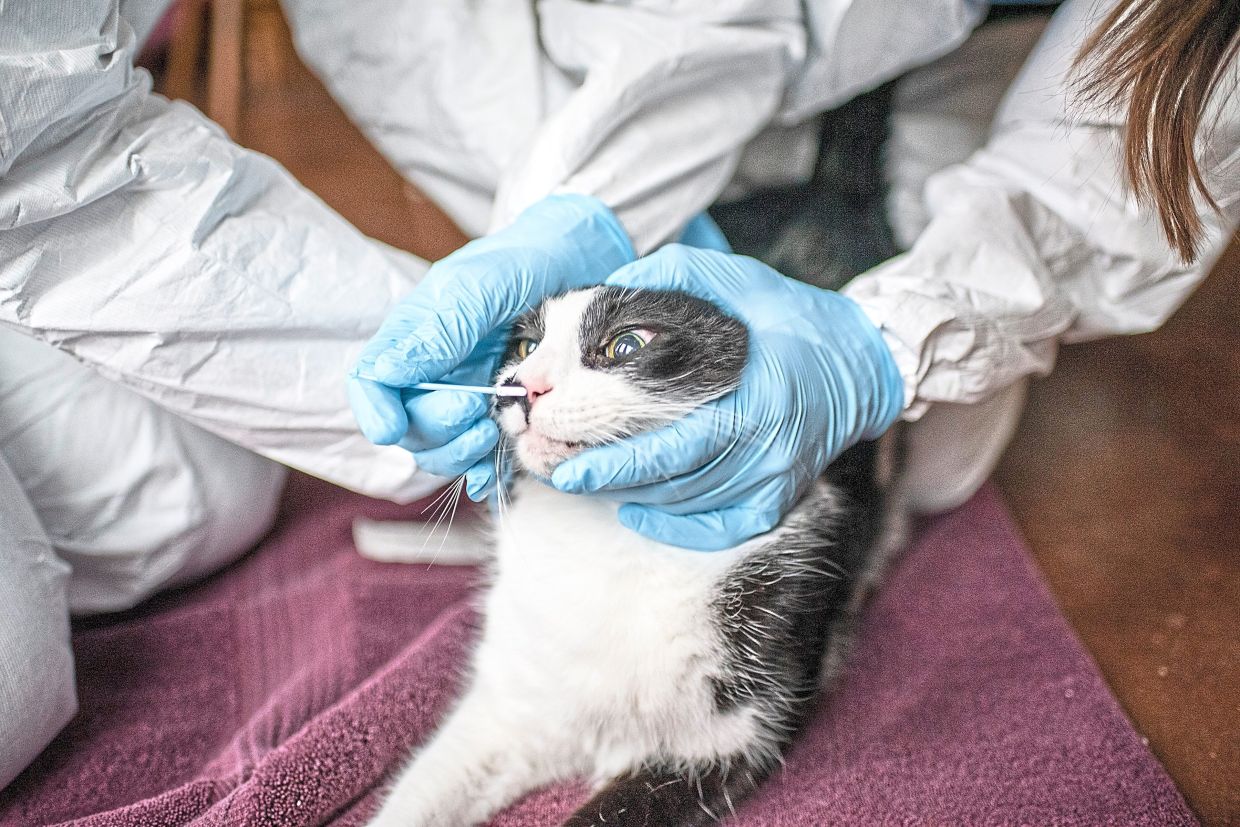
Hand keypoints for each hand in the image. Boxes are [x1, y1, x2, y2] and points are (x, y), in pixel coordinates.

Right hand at [348, 194, 633, 497]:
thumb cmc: (529, 258)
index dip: (374, 410)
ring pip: (441, 445)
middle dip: (436, 426)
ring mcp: (467, 390)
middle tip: (477, 407)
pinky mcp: (501, 410)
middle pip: (408, 423)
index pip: (372, 381)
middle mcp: (434, 367)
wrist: (582, 259)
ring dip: (461, 449)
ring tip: (497, 427)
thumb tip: (387, 373)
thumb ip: (441, 327)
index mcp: (416, 333)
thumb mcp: (485, 284)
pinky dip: (485, 466)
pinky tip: (498, 467)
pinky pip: (481, 452)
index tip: (391, 429)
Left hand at [550, 245, 904, 549]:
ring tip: (587, 477)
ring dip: (631, 495)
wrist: (858, 363)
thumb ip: (669, 278)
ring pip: (685, 504)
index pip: (672, 443)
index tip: (567, 462)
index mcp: (755, 394)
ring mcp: (773, 481)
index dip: (615, 461)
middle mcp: (766, 447)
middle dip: (607, 480)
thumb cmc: (787, 317)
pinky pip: (716, 529)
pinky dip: (673, 525)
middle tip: (557, 471)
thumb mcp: (732, 279)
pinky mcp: (775, 501)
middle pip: (671, 481)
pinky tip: (637, 508)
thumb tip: (606, 294)